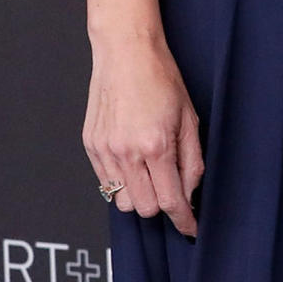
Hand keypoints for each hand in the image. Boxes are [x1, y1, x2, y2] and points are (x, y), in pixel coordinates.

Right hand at [83, 37, 203, 238]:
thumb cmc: (161, 78)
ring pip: (122, 201)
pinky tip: (132, 159)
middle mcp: (127, 153)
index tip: (191, 229)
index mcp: (156, 145)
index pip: (171, 200)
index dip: (184, 220)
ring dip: (140, 194)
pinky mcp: (90, 146)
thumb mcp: (190, 117)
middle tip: (172, 184)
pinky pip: (105, 182)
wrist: (126, 52)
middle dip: (163, 204)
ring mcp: (105, 151)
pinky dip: (121, 181)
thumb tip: (190, 192)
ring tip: (150, 169)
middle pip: (145, 208)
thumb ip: (192, 159)